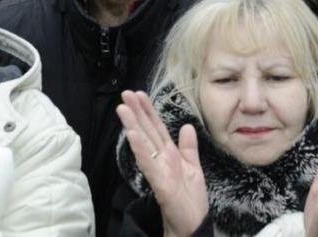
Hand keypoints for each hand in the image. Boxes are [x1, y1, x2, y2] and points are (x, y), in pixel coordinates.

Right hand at [117, 91, 207, 236]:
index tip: (139, 94)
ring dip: (133, 125)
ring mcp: (159, 170)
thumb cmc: (190, 200)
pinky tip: (132, 135)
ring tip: (123, 108)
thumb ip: (189, 147)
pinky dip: (140, 149)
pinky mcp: (160, 183)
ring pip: (144, 143)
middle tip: (125, 93)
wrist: (192, 226)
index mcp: (170, 154)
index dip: (149, 111)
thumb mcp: (194, 168)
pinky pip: (148, 163)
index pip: (157, 128)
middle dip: (137, 112)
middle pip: (147, 131)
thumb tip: (186, 125)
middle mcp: (161, 159)